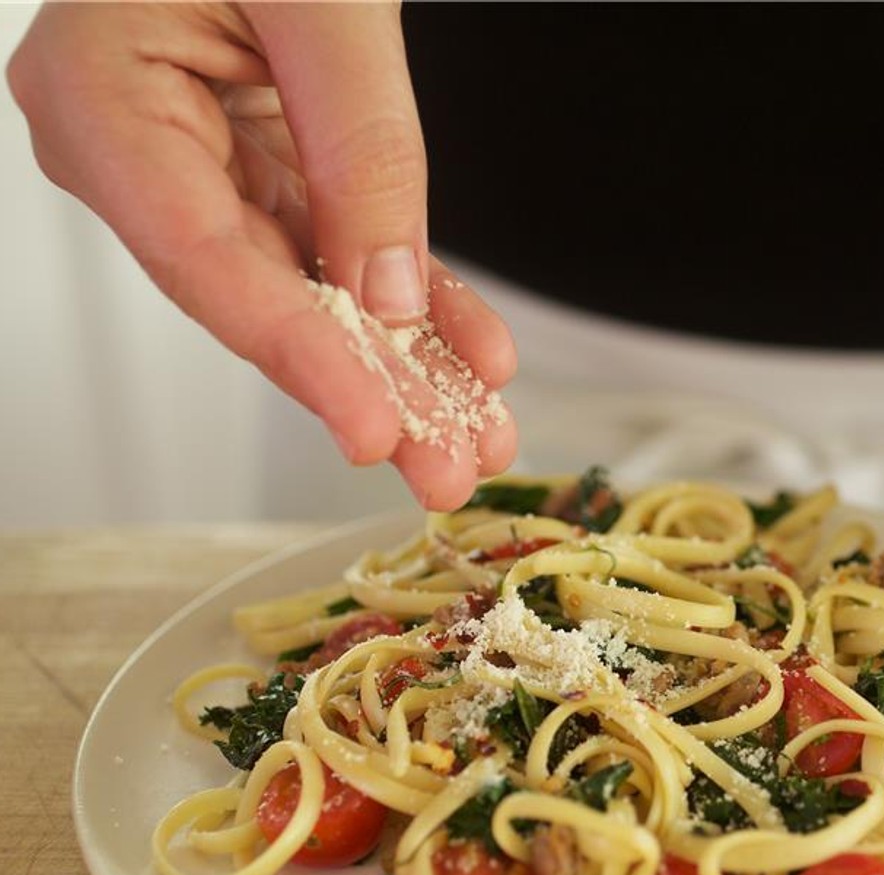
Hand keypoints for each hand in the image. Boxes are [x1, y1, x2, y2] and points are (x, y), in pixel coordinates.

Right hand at [7, 2, 515, 509]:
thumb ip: (360, 146)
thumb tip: (387, 292)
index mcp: (103, 100)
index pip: (208, 260)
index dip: (299, 357)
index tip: (375, 428)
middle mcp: (139, 150)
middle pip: (262, 299)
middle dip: (371, 389)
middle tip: (451, 466)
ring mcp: (198, 162)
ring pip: (311, 289)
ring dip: (404, 362)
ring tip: (481, 431)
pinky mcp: (260, 163)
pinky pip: (339, 245)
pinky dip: (409, 296)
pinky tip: (472, 352)